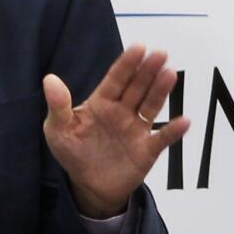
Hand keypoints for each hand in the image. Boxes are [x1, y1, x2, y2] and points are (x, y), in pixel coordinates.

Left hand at [43, 45, 189, 218]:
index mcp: (101, 103)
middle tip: (160, 54)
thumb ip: (58, 106)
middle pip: (137, 87)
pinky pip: (162, 139)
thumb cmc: (72, 152)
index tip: (139, 47)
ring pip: (151, 106)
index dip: (127, 64)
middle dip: (148, 70)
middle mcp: (122, 112)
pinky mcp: (146, 150)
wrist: (88, 186)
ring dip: (161, 91)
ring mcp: (136, 130)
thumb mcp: (57, 130)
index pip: (116, 79)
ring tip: (170, 74)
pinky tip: (184, 121)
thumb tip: (49, 79)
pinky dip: (173, 131)